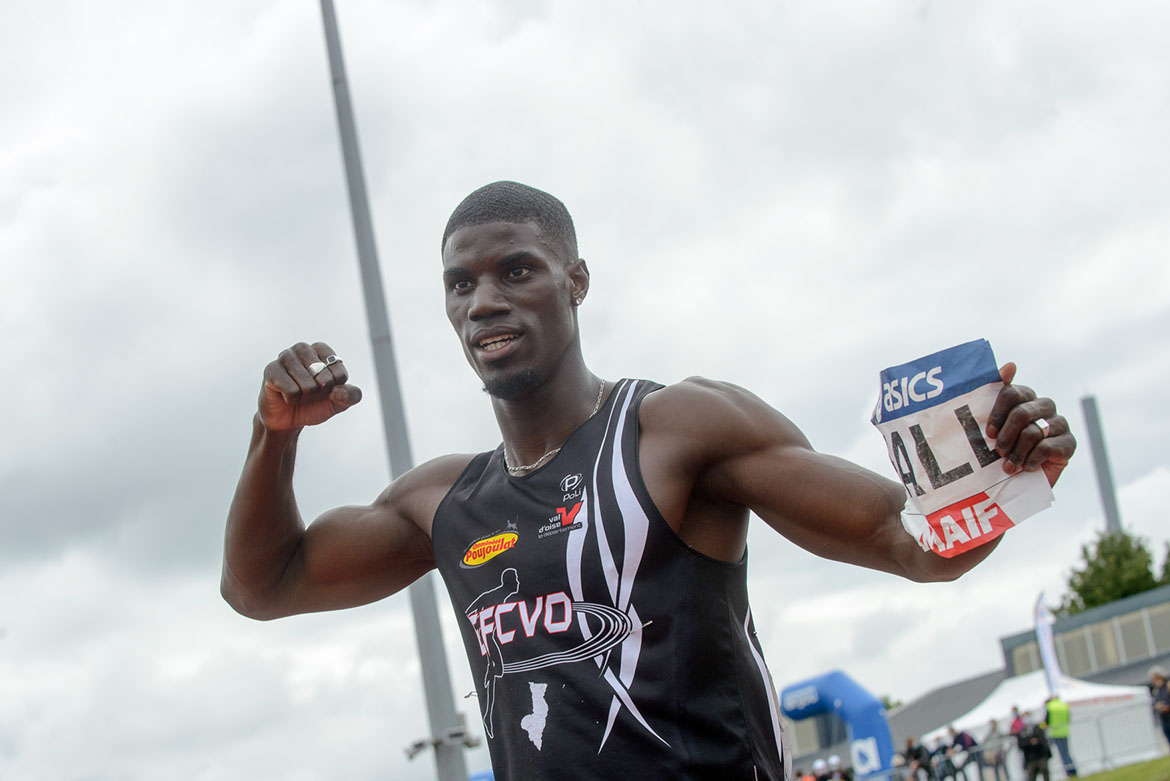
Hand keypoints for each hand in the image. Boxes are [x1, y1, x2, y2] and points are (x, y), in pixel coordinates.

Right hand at [258, 342, 361, 430]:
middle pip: (324, 379)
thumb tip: (338, 391)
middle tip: (309, 393)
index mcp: (322, 350)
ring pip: (308, 385)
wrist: (288, 418)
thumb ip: (351, 395)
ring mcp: (285, 356)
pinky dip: (292, 399)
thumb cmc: (314, 405)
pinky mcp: (271, 369)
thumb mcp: (339, 403)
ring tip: (298, 393)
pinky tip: (285, 395)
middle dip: (319, 393)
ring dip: (305, 397)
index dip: (334, 389)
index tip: (324, 389)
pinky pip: (291, 391)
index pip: (339, 374)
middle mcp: (303, 348)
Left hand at [985, 362, 1075, 486]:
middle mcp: (1044, 406)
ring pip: (1033, 432)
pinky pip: (1047, 447)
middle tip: (998, 452)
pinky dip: (1031, 460)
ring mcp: (1059, 423)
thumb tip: (1010, 365)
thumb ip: (997, 395)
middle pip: (1021, 412)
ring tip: (1008, 466)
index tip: (987, 433)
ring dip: (1016, 452)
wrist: (1019, 481)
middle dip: (1005, 436)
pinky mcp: (1069, 443)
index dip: (997, 413)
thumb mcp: (992, 426)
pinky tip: (1026, 468)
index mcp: (1025, 397)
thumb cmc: (1003, 450)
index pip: (1011, 393)